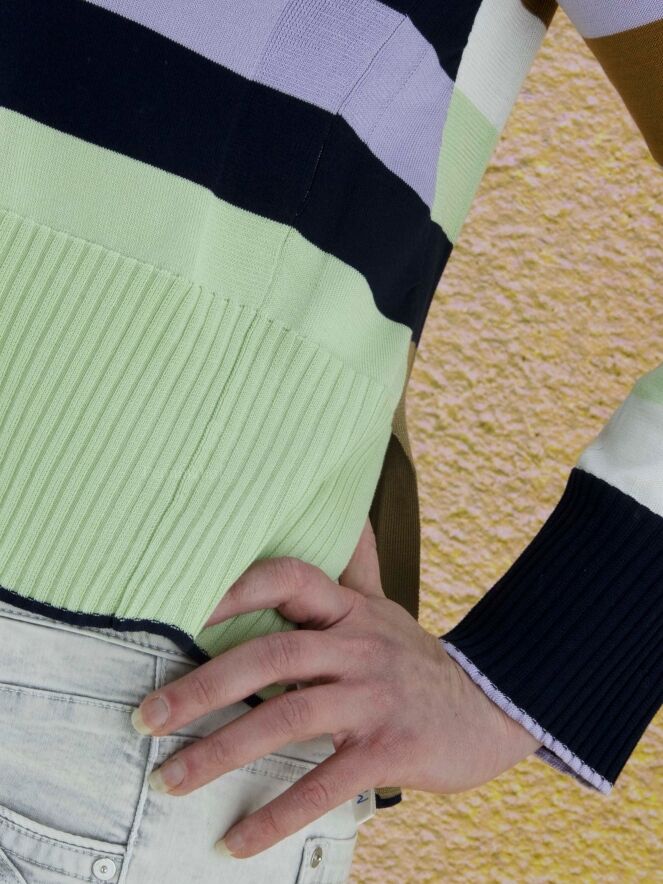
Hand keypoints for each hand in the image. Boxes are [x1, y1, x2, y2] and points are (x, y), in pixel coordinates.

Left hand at [130, 518, 540, 858]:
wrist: (495, 705)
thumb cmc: (419, 660)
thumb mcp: (385, 608)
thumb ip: (356, 569)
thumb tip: (346, 515)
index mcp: (348, 611)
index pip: (286, 580)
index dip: (232, 589)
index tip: (176, 614)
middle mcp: (356, 646)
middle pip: (269, 657)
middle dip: (200, 687)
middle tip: (146, 718)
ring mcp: (373, 697)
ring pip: (286, 719)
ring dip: (220, 753)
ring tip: (169, 781)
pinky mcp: (389, 748)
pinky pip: (325, 783)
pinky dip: (277, 814)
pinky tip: (236, 840)